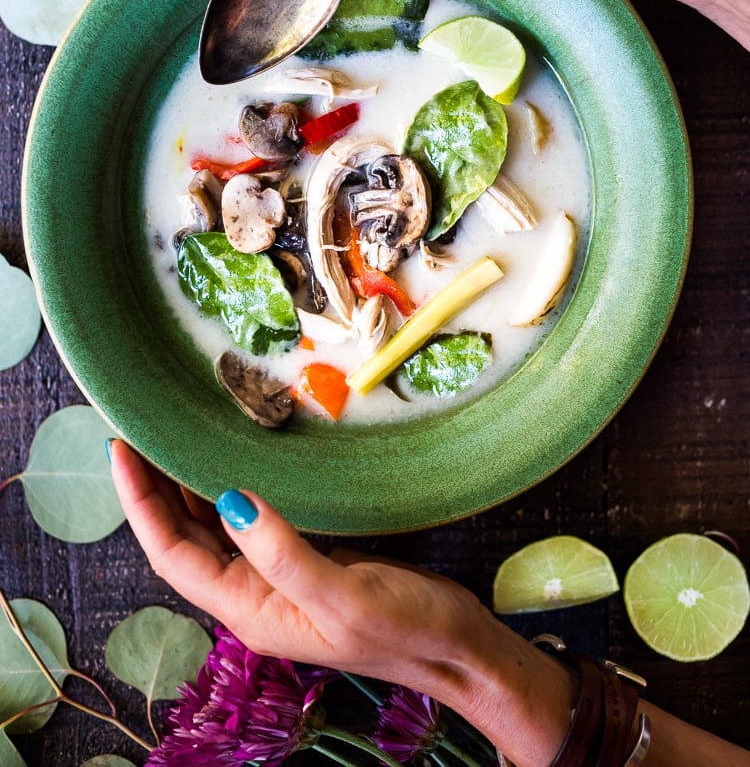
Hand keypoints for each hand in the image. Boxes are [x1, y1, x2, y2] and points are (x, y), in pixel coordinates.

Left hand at [109, 439, 575, 764]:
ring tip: (167, 438)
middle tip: (136, 431)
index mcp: (249, 607)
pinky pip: (249, 520)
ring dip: (185, 487)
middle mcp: (252, 592)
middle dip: (153, 488)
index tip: (122, 448)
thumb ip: (284, 552)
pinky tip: (229, 461)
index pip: (172, 552)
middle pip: (182, 537)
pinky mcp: (304, 559)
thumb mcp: (343, 595)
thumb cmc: (405, 628)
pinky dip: (228, 488)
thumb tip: (228, 499)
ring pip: (212, 528)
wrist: (457, 648)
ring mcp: (277, 576)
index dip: (141, 503)